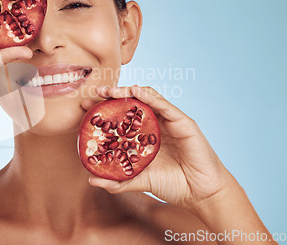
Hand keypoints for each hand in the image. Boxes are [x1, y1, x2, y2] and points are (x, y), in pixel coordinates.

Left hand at [84, 85, 233, 208]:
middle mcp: (155, 124)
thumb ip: (118, 180)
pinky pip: (165, 105)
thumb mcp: (139, 181)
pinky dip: (150, 96)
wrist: (200, 194)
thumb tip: (92, 179)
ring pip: (147, 98)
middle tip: (95, 92)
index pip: (121, 117)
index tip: (85, 107)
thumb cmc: (173, 184)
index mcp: (144, 135)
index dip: (104, 109)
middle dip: (112, 95)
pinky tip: (136, 91)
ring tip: (111, 91)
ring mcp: (169, 121)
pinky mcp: (183, 122)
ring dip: (128, 91)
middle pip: (132, 103)